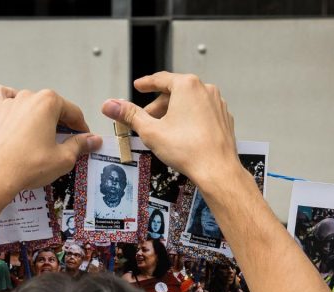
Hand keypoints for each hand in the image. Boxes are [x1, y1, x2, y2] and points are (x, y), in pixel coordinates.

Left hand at [0, 85, 101, 204]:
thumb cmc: (28, 166)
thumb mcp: (63, 158)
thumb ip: (80, 145)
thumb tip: (93, 140)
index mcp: (48, 102)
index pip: (73, 112)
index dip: (82, 128)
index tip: (85, 139)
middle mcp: (28, 97)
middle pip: (52, 108)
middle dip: (61, 123)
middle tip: (65, 142)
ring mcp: (9, 103)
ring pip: (30, 103)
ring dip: (39, 115)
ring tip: (42, 136)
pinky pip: (2, 97)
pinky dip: (10, 101)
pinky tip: (15, 112)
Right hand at [101, 72, 240, 189]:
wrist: (216, 169)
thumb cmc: (188, 150)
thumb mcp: (150, 131)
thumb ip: (129, 115)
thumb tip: (110, 105)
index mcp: (187, 86)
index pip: (161, 79)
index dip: (146, 83)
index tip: (139, 86)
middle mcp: (205, 90)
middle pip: (175, 91)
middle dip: (158, 105)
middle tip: (146, 118)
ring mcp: (217, 104)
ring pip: (189, 102)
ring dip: (173, 112)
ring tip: (163, 129)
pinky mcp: (223, 118)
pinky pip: (202, 113)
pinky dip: (189, 119)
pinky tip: (182, 135)